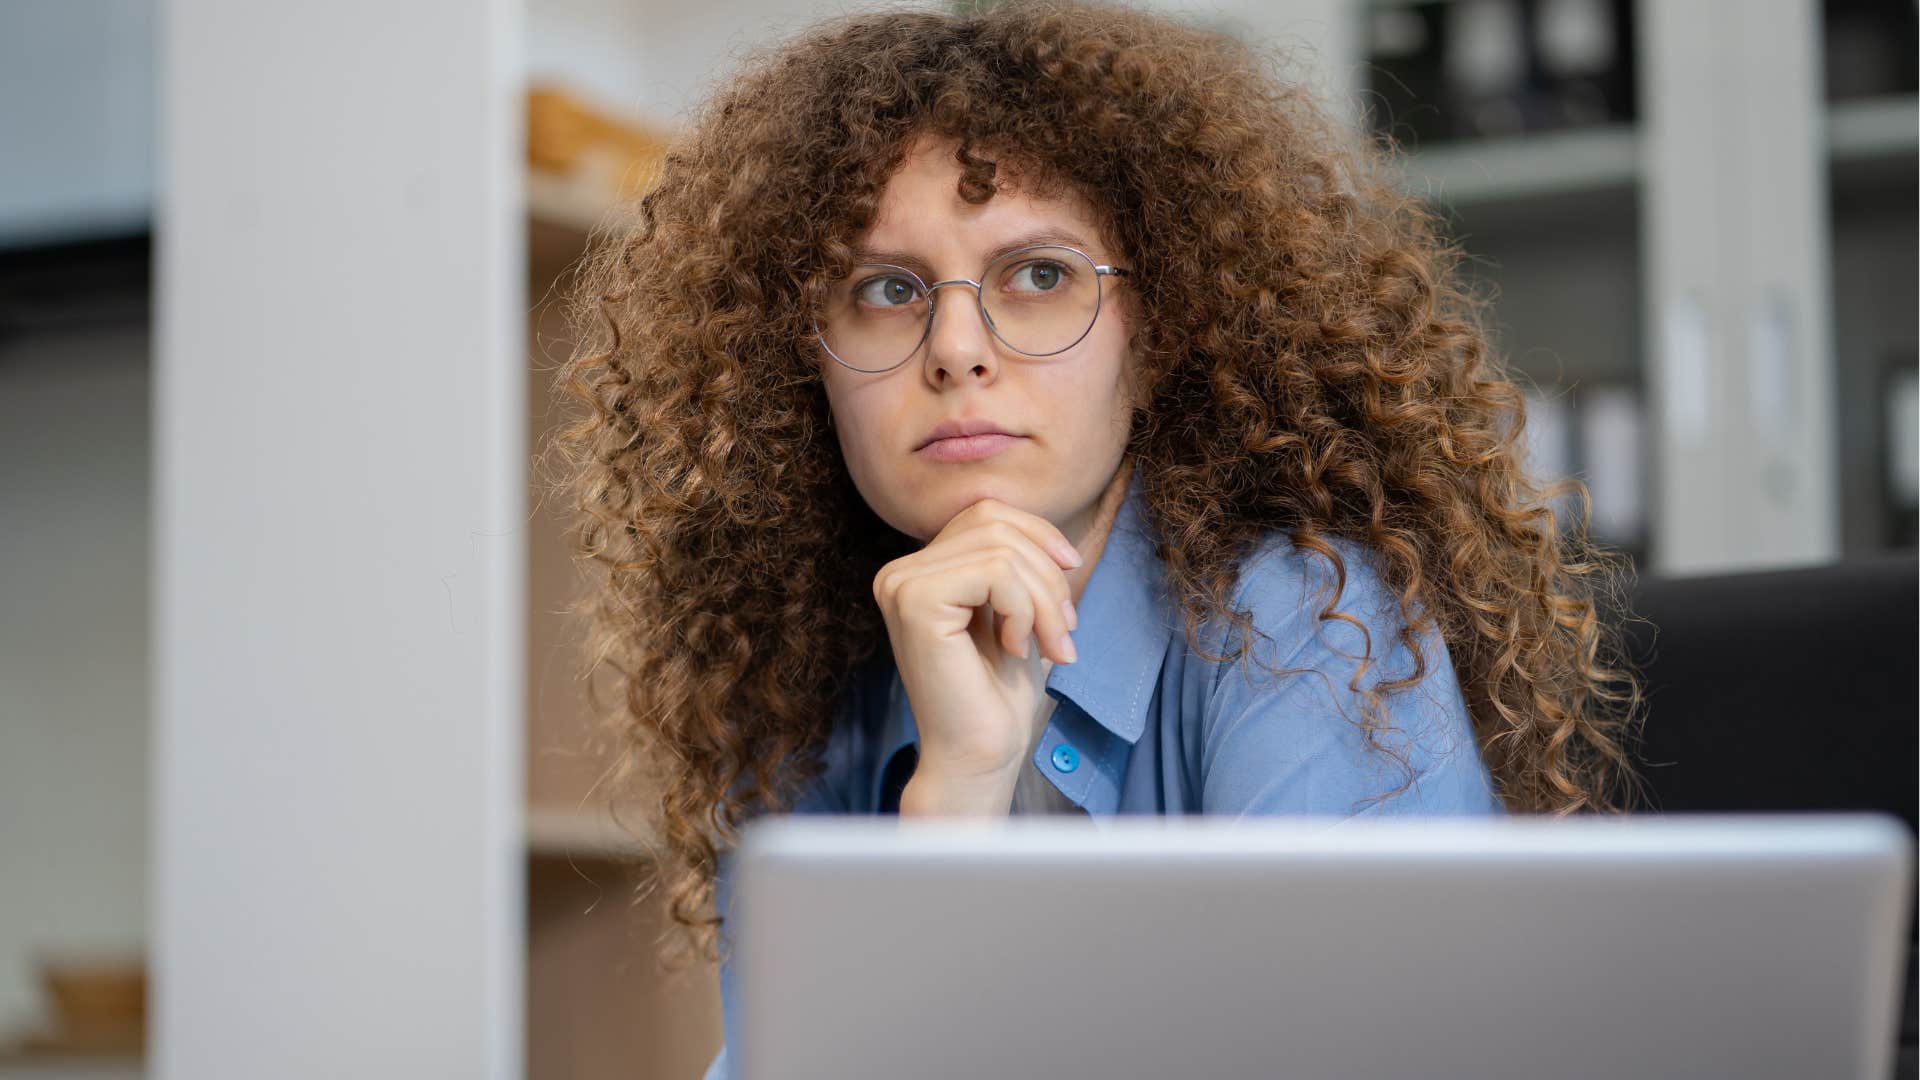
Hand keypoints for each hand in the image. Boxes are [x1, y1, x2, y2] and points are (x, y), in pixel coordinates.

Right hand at [872, 498, 1082, 804]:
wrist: (978, 757)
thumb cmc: (997, 696)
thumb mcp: (1015, 613)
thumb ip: (1018, 565)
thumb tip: (1052, 532)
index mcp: (918, 571)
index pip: (986, 513)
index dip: (1039, 536)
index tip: (1069, 581)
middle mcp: (898, 573)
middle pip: (995, 524)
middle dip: (1047, 575)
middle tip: (1065, 632)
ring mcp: (900, 584)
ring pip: (1001, 549)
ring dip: (1043, 599)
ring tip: (1050, 645)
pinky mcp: (914, 601)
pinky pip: (996, 572)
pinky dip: (1024, 609)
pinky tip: (1015, 648)